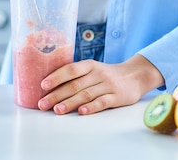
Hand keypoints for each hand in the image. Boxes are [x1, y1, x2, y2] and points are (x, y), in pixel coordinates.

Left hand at [37, 55, 164, 114]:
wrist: (135, 75)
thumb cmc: (107, 74)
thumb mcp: (93, 69)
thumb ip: (76, 75)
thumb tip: (51, 85)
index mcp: (89, 65)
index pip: (70, 69)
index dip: (56, 76)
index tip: (43, 85)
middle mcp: (98, 74)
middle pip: (75, 84)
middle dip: (57, 95)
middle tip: (43, 104)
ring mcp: (108, 85)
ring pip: (86, 94)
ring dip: (70, 103)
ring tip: (57, 110)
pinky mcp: (117, 97)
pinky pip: (103, 102)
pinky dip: (91, 107)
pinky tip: (81, 112)